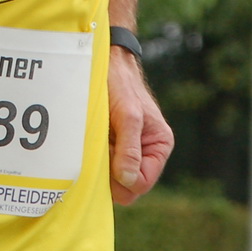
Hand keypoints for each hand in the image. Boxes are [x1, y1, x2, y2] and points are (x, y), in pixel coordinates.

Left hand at [108, 46, 172, 204]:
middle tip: (102, 146)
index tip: (109, 160)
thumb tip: (128, 181)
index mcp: (159, 146)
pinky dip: (93, 156)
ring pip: (111, 178)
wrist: (106, 64)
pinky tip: (92, 138)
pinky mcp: (111, 147)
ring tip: (98, 138)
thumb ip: (130, 149)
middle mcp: (145, 153)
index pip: (141, 184)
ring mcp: (127, 151)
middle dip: (110, 172)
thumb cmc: (122, 86)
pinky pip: (101, 165)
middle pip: (126, 186)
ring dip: (100, 163)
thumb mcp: (128, 116)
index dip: (123, 180)